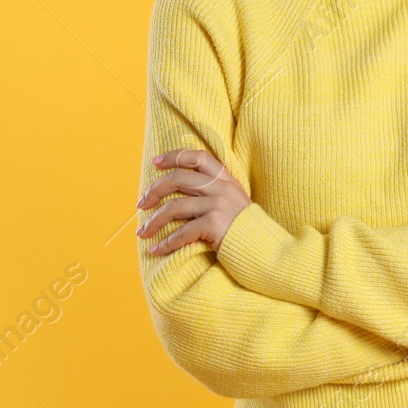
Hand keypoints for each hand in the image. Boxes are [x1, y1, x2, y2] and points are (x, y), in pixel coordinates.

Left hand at [136, 149, 252, 254]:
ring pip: (175, 206)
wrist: (266, 250)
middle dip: (155, 190)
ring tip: (142, 233)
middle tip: (141, 203)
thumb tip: (180, 191)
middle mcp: (222, 188)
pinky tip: (156, 250)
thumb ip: (214, 192)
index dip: (174, 156)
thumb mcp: (233, 203)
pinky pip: (182, 232)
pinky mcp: (215, 224)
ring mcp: (219, 205)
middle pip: (179, 178)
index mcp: (226, 179)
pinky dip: (166, 243)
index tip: (155, 162)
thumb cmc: (246, 230)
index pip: (198, 157)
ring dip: (154, 221)